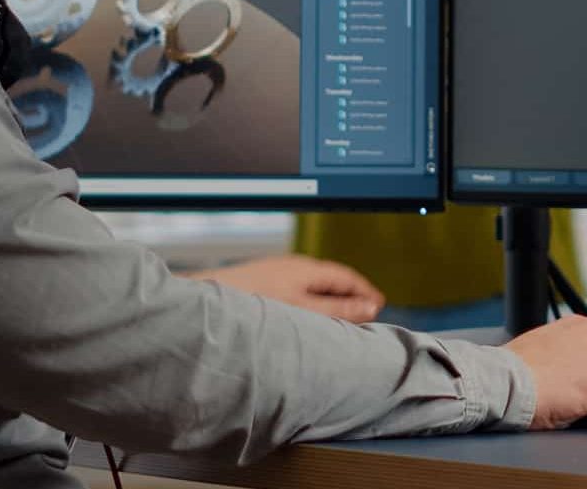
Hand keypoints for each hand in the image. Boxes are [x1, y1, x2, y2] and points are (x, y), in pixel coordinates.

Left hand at [186, 255, 383, 322]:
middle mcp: (293, 267)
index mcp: (307, 269)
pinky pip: (297, 291)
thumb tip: (370, 307)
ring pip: (313, 286)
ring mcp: (276, 274)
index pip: (347, 276)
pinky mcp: (262, 284)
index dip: (366, 291)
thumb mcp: (304, 310)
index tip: (380, 304)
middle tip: (365, 314)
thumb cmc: (253, 303)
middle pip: (331, 279)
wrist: (206, 301)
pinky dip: (311, 303)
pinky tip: (305, 319)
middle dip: (351, 295)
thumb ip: (337, 309)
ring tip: (339, 320)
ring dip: (330, 300)